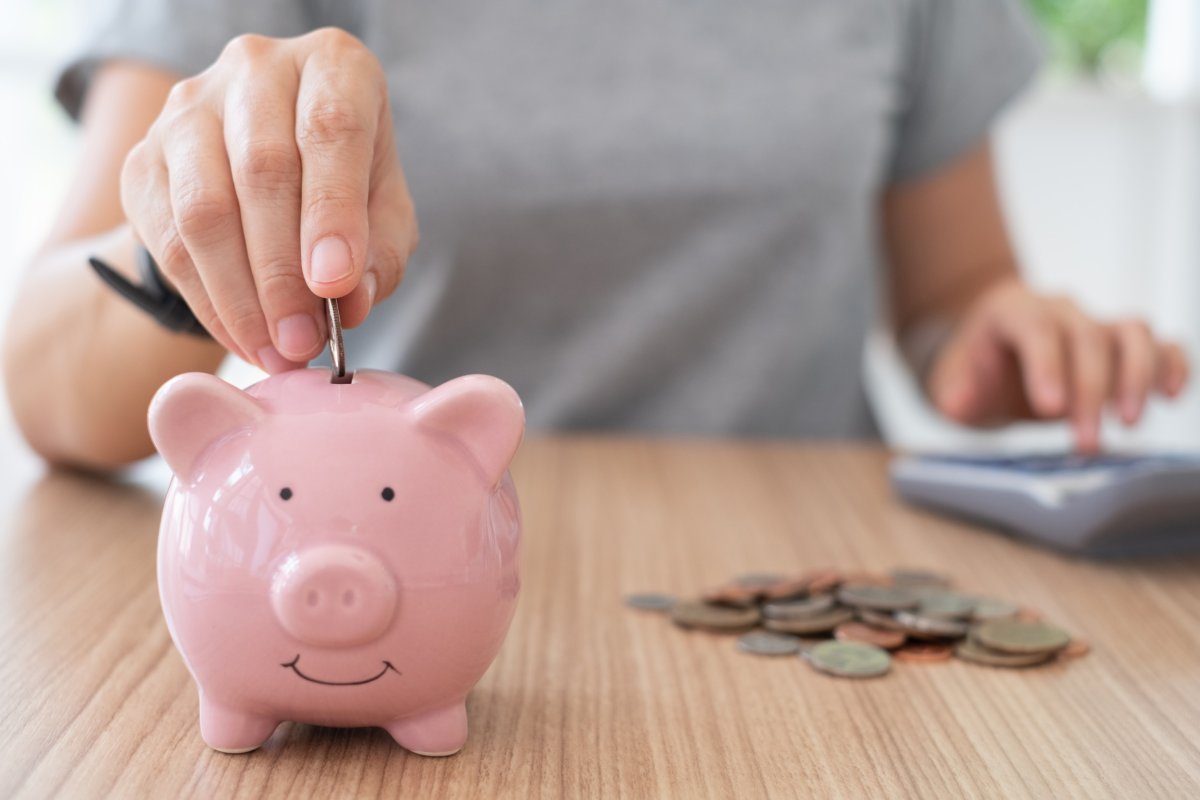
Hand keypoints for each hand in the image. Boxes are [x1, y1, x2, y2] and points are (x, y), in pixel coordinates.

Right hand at [120, 28, 416, 371]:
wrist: (264, 172)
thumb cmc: (344, 186)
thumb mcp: (385, 210)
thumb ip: (380, 251)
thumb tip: (352, 300)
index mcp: (332, 67)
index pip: (330, 130)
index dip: (332, 213)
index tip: (336, 284)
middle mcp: (257, 70)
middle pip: (263, 171)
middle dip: (284, 273)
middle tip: (304, 341)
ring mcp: (189, 109)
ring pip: (205, 209)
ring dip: (242, 296)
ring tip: (276, 352)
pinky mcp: (144, 159)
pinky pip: (168, 240)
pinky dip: (208, 302)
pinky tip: (243, 339)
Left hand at [925, 279, 1188, 451]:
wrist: (991, 352)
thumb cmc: (974, 370)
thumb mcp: (951, 384)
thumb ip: (956, 392)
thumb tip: (961, 403)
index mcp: (1011, 312)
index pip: (1035, 330)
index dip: (1047, 366)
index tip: (1051, 409)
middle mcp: (1059, 311)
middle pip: (1087, 338)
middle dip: (1090, 392)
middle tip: (1086, 443)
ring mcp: (1095, 324)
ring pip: (1132, 332)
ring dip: (1137, 377)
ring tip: (1129, 424)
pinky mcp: (1122, 345)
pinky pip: (1159, 344)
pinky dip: (1171, 365)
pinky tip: (1169, 396)